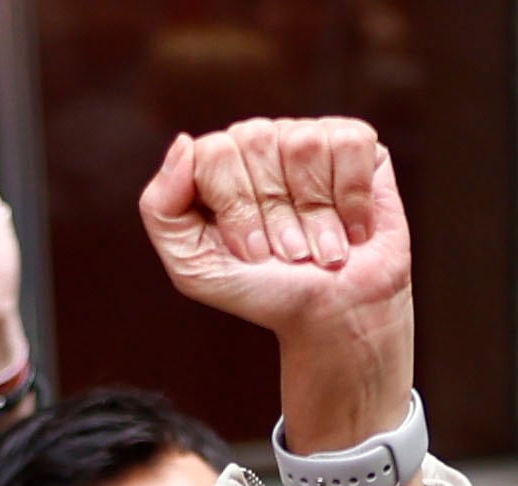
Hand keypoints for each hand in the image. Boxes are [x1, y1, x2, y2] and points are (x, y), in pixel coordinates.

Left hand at [142, 117, 412, 470]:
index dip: (236, 208)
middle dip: (274, 213)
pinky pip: (348, 144)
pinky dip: (352, 197)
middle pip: (256, 141)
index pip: (214, 152)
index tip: (252, 253)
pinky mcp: (356, 143)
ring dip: (315, 213)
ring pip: (303, 143)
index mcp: (217, 163)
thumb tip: (183, 142)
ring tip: (320, 246)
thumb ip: (161, 208)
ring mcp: (307, 137)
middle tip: (287, 252)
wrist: (332, 316)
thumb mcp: (193, 266)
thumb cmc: (264, 291)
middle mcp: (260, 141)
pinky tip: (352, 227)